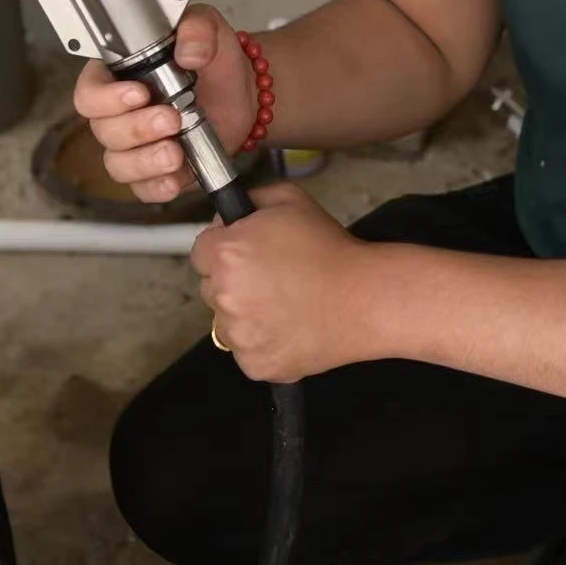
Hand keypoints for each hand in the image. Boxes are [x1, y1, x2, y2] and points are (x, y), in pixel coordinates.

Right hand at [74, 4, 255, 202]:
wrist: (243, 94)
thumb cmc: (215, 61)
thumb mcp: (210, 30)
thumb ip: (198, 29)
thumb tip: (188, 50)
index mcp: (121, 75)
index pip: (90, 90)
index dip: (106, 97)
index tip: (138, 93)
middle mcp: (120, 112)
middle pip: (103, 129)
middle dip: (137, 128)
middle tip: (171, 119)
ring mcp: (135, 144)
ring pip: (118, 162)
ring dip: (145, 161)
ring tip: (176, 152)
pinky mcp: (154, 170)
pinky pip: (142, 187)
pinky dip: (157, 186)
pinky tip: (175, 178)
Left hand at [190, 183, 375, 381]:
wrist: (365, 297)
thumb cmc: (331, 249)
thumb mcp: (291, 200)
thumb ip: (251, 200)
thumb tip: (231, 214)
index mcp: (226, 254)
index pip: (200, 252)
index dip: (225, 248)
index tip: (246, 253)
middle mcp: (224, 296)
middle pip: (213, 288)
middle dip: (236, 281)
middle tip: (274, 276)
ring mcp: (239, 335)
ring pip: (228, 323)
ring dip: (247, 314)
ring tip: (287, 302)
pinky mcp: (256, 364)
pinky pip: (248, 352)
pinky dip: (265, 342)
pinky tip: (292, 325)